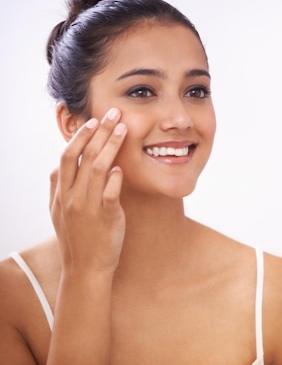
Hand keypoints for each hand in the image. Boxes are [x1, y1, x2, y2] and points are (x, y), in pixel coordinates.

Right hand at [49, 108, 126, 274]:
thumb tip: (56, 169)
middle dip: (99, 131)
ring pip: (98, 168)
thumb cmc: (76, 239)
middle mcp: (72, 197)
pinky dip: (116, 178)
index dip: (80, 136)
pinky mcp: (106, 217)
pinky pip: (110, 193)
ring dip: (111, 145)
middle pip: (83, 156)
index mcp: (61, 193)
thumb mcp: (58, 213)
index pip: (68, 156)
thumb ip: (57, 189)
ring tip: (124, 129)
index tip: (92, 121)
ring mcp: (88, 207)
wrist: (85, 268)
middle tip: (113, 113)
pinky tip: (122, 167)